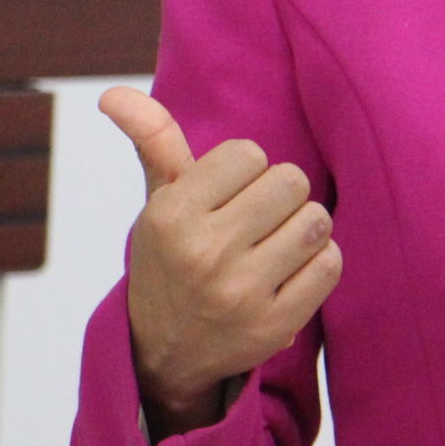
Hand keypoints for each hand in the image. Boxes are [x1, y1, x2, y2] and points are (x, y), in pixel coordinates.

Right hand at [103, 85, 340, 437]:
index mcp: (171, 216)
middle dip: (280, 196)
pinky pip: (329, 265)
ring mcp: (240, 294)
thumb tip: (115, 91)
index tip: (228, 196)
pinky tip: (289, 273)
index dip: (246, 170)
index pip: (250, 153)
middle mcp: (204, 254)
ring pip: (316, 221)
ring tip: (275, 245)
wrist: (163, 354)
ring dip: (303, 228)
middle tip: (258, 220)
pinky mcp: (274, 328)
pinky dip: (318, 263)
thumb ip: (152, 140)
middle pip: (291, 182)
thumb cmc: (170, 259)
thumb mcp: (157, 203)